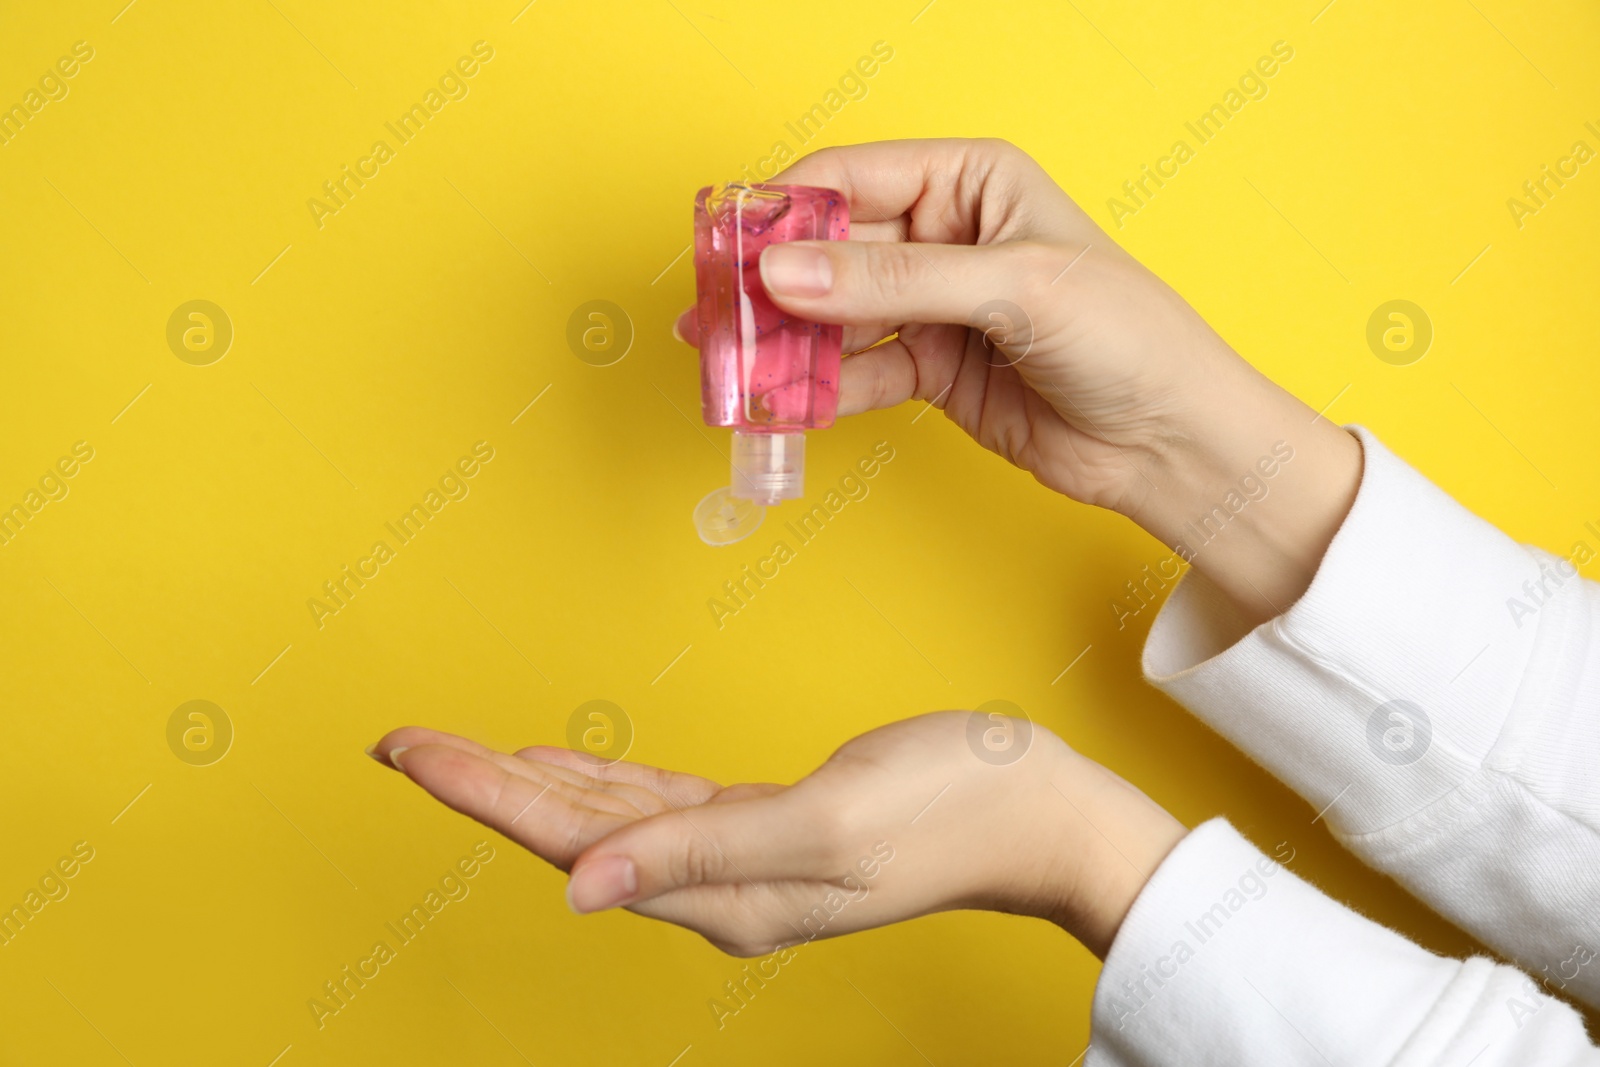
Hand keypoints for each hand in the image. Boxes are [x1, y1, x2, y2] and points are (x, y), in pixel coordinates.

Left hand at [369, 712, 1185, 958]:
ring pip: (605, 817)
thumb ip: (699, 850)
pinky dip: (599, 783)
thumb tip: (578, 889)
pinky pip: (655, 805)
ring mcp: (739, 857)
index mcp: (721, 892)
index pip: (571, 840)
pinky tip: (562, 764)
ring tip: (454, 751)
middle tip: (399, 741)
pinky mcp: (765, 823)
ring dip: (527, 781)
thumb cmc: (953, 807)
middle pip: (570, 830)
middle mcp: (715, 885)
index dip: (482, 794)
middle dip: (481, 785)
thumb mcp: (828, 823)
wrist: (1041, 810)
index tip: (406, 751)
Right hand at [674, 138, 1362, 623]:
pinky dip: (820, 390)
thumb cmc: (1126, 338)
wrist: (1171, 443)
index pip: (852, 179)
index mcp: (971, 181)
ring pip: (834, 316)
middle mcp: (944, 236)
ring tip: (727, 367)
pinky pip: (857, 372)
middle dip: (771, 286)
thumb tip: (784, 273)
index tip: (727, 249)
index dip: (783, 211)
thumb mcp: (1010, 292)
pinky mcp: (930, 369)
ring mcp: (933, 306)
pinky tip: (782, 406)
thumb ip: (892, 284)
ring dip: (784, 343)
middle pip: (830, 251)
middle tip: (709, 318)